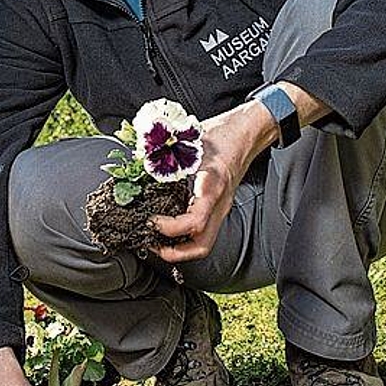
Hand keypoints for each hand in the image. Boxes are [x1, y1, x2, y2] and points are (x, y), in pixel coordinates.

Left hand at [151, 99, 277, 262]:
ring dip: (180, 249)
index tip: (150, 221)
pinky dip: (185, 235)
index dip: (169, 228)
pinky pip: (204, 229)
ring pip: (204, 241)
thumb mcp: (189, 140)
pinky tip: (169, 227)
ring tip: (157, 241)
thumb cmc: (221, 134)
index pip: (194, 221)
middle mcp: (219, 201)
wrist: (246, 132)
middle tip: (152, 244)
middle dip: (175, 252)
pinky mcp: (220, 205)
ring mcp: (221, 206)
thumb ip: (165, 153)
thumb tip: (139, 162)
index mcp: (212, 185)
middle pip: (202, 244)